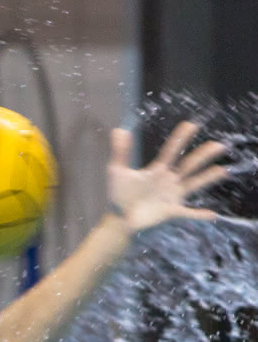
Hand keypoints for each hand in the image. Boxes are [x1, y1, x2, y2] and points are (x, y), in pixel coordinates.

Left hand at [107, 121, 228, 232]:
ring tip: (223, 171)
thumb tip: (119, 130)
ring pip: (193, 184)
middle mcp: (169, 180)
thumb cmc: (121, 193)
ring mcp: (172, 195)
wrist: (119, 217)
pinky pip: (188, 213)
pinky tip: (212, 214)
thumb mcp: (117, 171)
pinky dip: (199, 214)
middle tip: (218, 145)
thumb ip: (120, 152)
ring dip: (207, 178)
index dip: (179, 139)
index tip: (190, 125)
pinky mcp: (171, 211)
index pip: (170, 151)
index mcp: (158, 170)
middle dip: (202, 156)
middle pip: (188, 165)